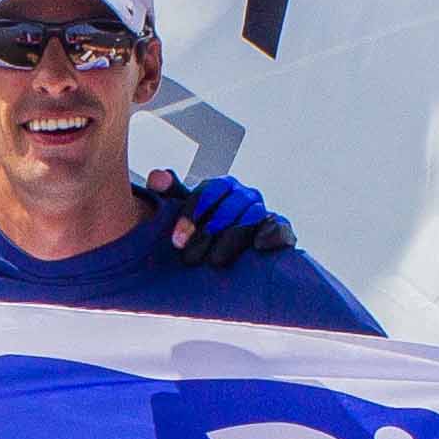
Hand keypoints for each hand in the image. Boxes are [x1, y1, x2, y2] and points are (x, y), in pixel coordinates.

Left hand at [145, 165, 293, 263]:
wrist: (235, 259)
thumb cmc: (205, 233)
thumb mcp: (186, 215)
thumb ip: (170, 195)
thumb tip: (156, 177)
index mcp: (221, 187)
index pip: (207, 191)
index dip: (191, 214)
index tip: (176, 240)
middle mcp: (245, 195)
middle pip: (230, 204)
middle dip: (208, 231)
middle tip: (189, 258)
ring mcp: (264, 211)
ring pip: (252, 216)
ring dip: (233, 238)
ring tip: (215, 261)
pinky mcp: (281, 229)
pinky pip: (280, 226)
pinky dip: (272, 233)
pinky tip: (257, 246)